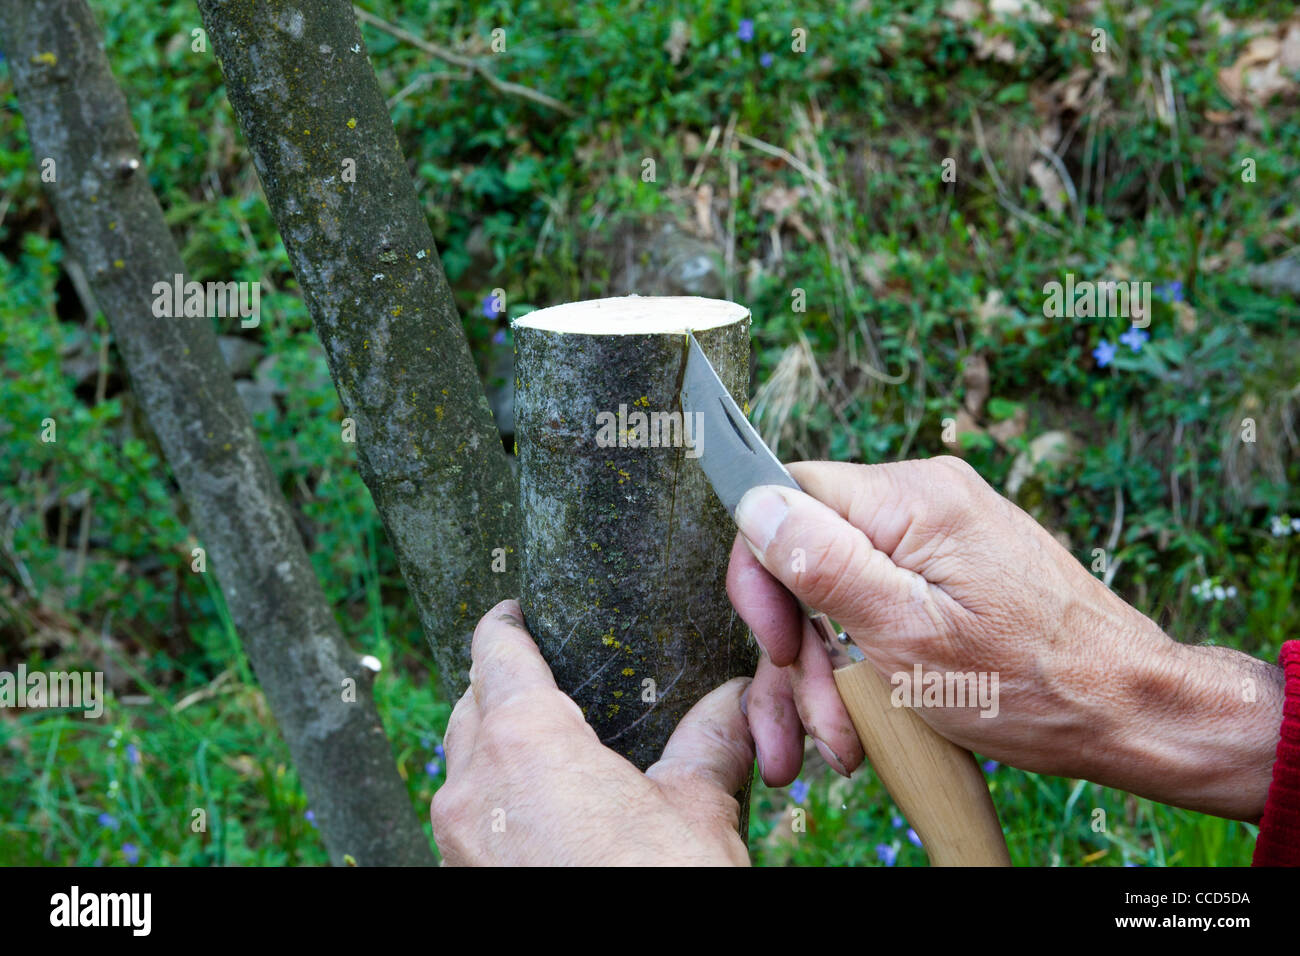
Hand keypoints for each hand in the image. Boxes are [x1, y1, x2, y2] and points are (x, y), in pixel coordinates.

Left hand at [431, 600, 753, 864]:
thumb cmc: (664, 892)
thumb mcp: (698, 815)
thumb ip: (709, 743)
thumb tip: (734, 699)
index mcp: (526, 745)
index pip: (494, 653)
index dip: (505, 624)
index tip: (517, 612)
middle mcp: (473, 789)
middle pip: (468, 706)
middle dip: (500, 686)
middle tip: (548, 681)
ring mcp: (458, 844)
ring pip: (461, 767)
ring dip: (493, 746)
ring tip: (552, 751)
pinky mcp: (462, 881)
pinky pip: (468, 818)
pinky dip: (495, 798)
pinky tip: (545, 813)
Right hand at [727, 457, 1282, 820]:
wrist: (1126, 709)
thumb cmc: (1029, 684)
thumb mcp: (907, 634)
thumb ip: (824, 563)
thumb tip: (754, 502)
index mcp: (911, 500)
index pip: (787, 494)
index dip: (762, 570)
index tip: (778, 641)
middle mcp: (926, 498)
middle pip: (813, 551)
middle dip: (805, 641)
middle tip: (819, 715)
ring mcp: (944, 532)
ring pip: (843, 586)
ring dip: (833, 665)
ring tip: (846, 737)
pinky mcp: (955, 565)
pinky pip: (882, 598)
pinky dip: (868, 657)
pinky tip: (873, 711)